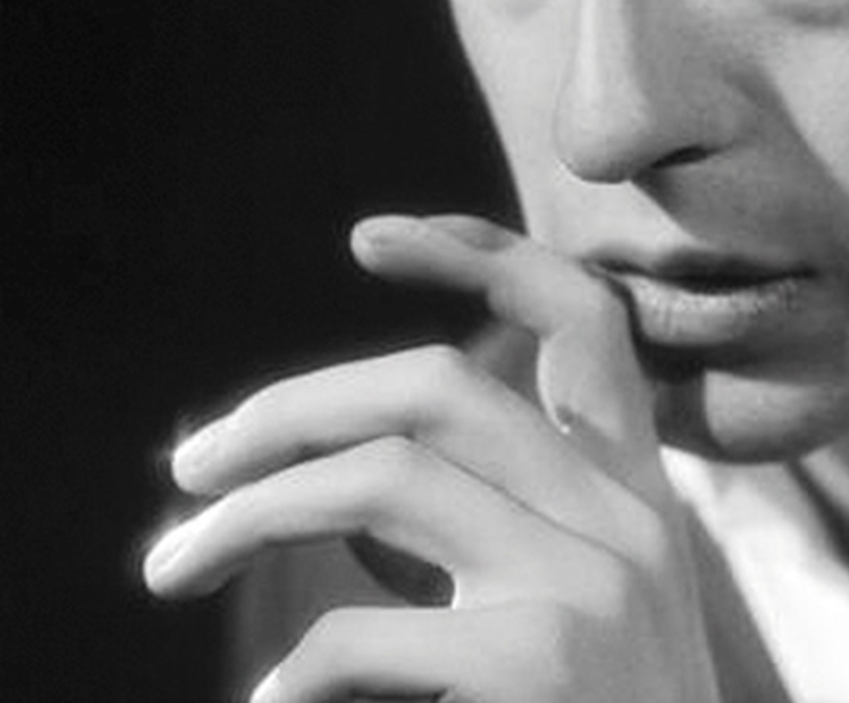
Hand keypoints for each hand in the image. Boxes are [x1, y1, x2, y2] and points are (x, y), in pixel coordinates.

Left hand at [143, 215, 721, 702]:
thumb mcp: (576, 610)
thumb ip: (486, 531)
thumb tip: (330, 478)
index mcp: (633, 492)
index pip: (583, 318)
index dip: (483, 250)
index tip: (373, 234)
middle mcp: (622, 517)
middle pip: (440, 382)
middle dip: (295, 406)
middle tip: (194, 462)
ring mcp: (587, 587)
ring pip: (386, 475)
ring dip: (249, 516)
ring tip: (170, 563)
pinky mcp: (540, 669)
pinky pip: (356, 641)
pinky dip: (286, 674)